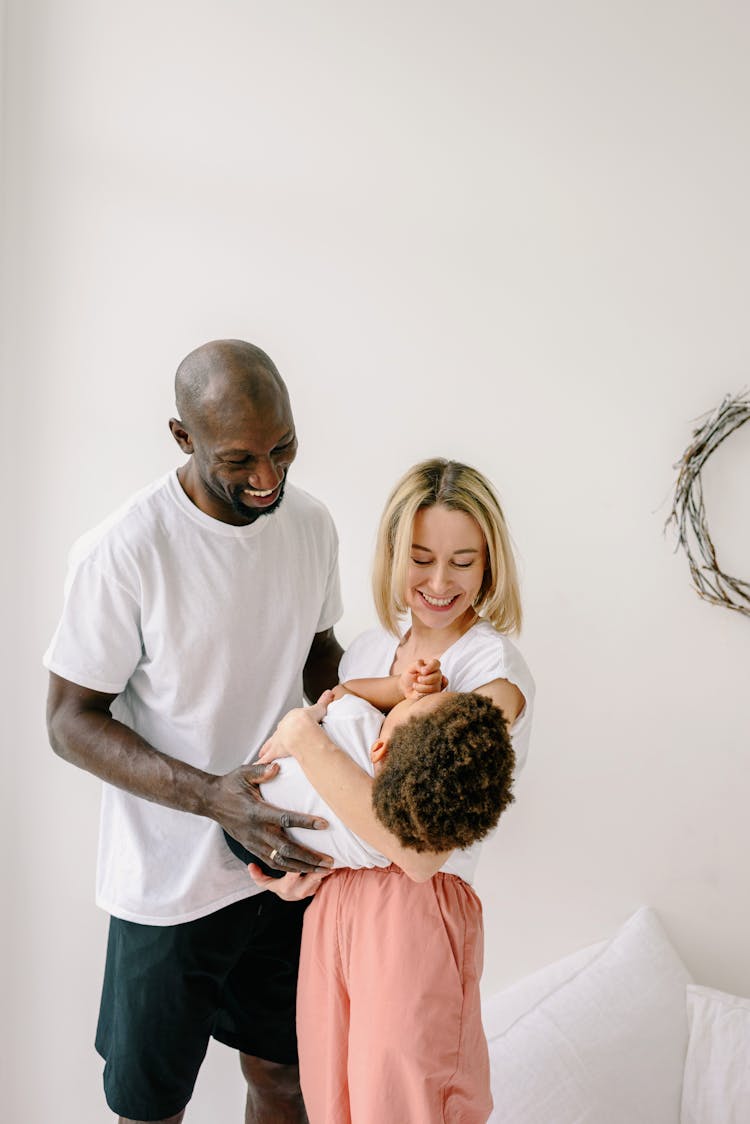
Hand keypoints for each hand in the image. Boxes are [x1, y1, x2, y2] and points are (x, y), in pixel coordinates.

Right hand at [208, 761, 332, 873]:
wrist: (211, 801)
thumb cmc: (231, 784)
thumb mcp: (244, 773)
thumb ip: (261, 770)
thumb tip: (277, 766)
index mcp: (256, 812)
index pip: (285, 819)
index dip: (305, 823)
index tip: (324, 825)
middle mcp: (256, 832)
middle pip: (287, 849)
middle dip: (309, 857)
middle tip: (330, 861)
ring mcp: (254, 843)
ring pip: (281, 861)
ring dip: (303, 867)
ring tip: (323, 870)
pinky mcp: (252, 849)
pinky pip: (272, 863)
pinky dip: (290, 869)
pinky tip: (305, 870)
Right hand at [247, 863, 330, 900]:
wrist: (288, 894)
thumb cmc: (277, 883)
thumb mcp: (267, 881)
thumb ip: (258, 876)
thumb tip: (250, 866)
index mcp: (285, 888)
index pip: (291, 876)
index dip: (298, 868)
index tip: (306, 858)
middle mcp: (298, 892)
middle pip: (310, 880)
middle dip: (318, 871)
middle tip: (326, 860)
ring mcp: (308, 892)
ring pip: (318, 881)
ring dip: (325, 872)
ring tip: (333, 862)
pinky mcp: (316, 890)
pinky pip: (323, 882)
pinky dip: (328, 874)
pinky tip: (335, 865)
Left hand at [257, 690, 334, 763]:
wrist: (301, 728)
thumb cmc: (307, 720)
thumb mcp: (318, 709)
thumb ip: (323, 702)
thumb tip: (329, 693)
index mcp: (292, 720)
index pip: (289, 723)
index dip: (288, 727)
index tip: (289, 728)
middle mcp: (283, 729)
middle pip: (278, 734)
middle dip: (276, 738)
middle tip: (276, 743)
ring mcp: (278, 740)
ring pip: (269, 746)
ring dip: (266, 750)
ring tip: (262, 755)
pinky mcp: (276, 751)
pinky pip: (267, 758)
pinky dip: (262, 762)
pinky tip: (258, 764)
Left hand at [398, 658, 446, 699]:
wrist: (406, 689)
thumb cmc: (409, 677)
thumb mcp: (410, 668)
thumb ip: (418, 665)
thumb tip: (424, 669)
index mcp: (431, 665)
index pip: (436, 663)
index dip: (431, 667)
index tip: (423, 671)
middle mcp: (436, 674)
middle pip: (438, 676)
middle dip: (426, 679)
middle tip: (418, 679)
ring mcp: (437, 684)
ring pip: (435, 687)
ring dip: (422, 687)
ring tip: (415, 686)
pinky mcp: (435, 693)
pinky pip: (434, 695)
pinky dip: (424, 693)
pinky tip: (420, 692)